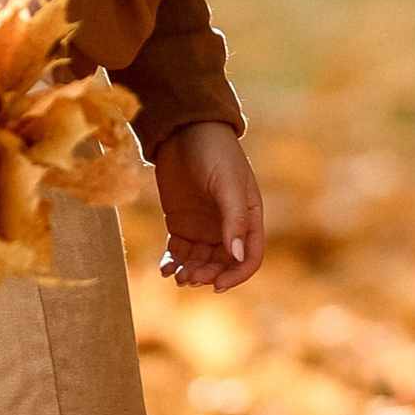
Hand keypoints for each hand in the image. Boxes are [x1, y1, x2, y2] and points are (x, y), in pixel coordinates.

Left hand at [156, 123, 264, 290]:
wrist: (182, 129)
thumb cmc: (214, 152)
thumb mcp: (227, 184)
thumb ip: (233, 219)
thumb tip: (236, 256)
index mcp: (248, 217)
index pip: (249, 257)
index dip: (236, 275)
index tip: (217, 285)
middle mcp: (228, 226)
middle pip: (222, 264)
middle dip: (208, 275)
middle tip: (189, 278)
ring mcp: (204, 226)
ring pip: (200, 262)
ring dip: (190, 272)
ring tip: (176, 275)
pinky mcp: (181, 223)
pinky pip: (179, 252)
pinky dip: (173, 263)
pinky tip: (165, 268)